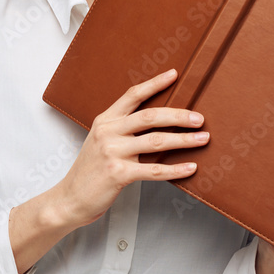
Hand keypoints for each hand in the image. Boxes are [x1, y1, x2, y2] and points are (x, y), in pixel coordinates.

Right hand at [52, 68, 207, 229]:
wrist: (71, 198)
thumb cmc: (90, 171)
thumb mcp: (101, 142)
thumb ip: (122, 131)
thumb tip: (157, 126)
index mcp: (105, 120)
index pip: (132, 96)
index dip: (155, 84)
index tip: (174, 75)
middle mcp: (108, 132)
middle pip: (150, 116)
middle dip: (178, 116)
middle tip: (199, 119)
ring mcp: (112, 152)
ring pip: (156, 141)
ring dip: (184, 140)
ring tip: (203, 139)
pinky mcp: (118, 173)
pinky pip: (154, 170)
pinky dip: (175, 170)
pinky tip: (190, 167)